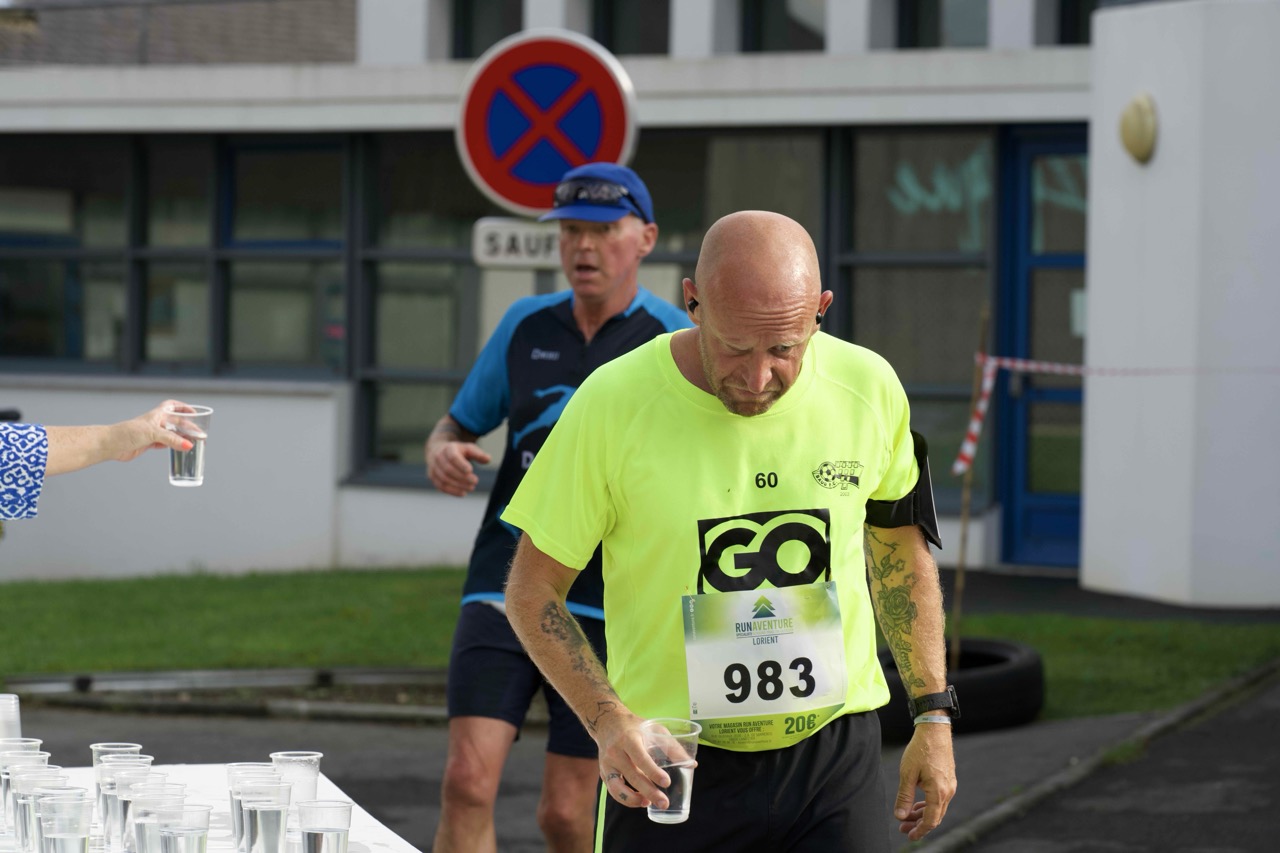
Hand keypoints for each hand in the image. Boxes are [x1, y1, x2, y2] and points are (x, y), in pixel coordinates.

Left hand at [113, 400, 197, 461]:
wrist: (111, 444)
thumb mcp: (153, 433)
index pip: (173, 406)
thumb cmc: (128, 433)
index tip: (195, 413)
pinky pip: (165, 444)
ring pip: (172, 434)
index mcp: (157, 414)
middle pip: (176, 422)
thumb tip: (188, 445)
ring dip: (182, 437)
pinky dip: (173, 446)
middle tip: (199, 434)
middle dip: (188, 427)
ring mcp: (152, 433)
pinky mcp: (148, 444)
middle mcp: (156, 422)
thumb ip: (172, 439)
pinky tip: (179, 449)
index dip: (184, 407)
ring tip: (192, 443)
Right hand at [426, 439, 490, 495]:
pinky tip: (463, 493)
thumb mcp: (469, 449)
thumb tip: (488, 459)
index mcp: (448, 449)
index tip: (471, 470)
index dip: (461, 464)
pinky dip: (452, 491)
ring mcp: (433, 468)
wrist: (439, 451)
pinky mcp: (432, 477)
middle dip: (462, 477)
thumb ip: (478, 454)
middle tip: (475, 481)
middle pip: (448, 470)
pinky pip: (441, 486)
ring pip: (444, 479)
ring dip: (458, 485)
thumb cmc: (458, 451)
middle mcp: (438, 457)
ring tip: (471, 488)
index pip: (453, 457)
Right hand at [596, 713, 684, 809]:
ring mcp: (607, 764)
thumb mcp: (655, 729)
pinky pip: (613, 790)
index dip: (653, 772)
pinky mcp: (604, 772)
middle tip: (664, 803)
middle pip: (632, 776)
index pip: (641, 758)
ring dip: (634, 799)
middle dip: (649, 791)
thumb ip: (672, 746)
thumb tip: (692, 765)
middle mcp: (615, 752)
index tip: (666, 782)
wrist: (607, 722)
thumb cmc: (635, 726)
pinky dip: (626, 799)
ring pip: (618, 787)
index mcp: (629, 739)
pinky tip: (640, 800)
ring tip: (650, 803)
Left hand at [894, 721, 956, 840]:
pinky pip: (939, 799)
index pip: (930, 820)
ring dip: (922, 814)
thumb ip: (904, 797)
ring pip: (937, 808)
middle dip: (919, 824)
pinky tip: (917, 805)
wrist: (934, 730)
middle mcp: (948, 791)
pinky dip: (928, 805)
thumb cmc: (920, 750)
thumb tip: (900, 816)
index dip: (920, 830)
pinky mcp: (948, 780)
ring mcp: (950, 785)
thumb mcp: (907, 774)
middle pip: (935, 816)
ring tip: (907, 816)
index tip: (909, 835)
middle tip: (903, 827)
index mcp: (938, 791)